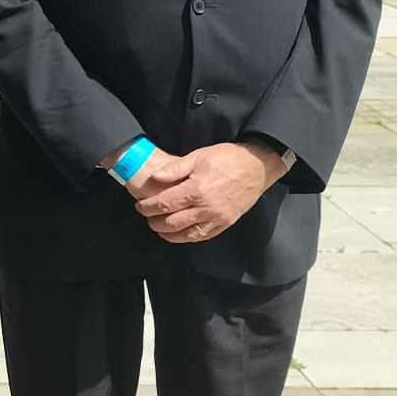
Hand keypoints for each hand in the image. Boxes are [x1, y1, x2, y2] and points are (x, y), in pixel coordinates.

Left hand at [134, 141, 286, 242]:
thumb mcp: (198, 156)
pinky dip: (187, 238)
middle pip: (172, 222)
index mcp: (196, 190)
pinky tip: (178, 234)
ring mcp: (217, 218)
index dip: (148, 207)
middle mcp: (206, 208)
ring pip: (186, 234)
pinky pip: (203, 236)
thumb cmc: (227, 159)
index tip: (140, 206)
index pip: (164, 204)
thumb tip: (155, 177)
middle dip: (154, 221)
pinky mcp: (225, 223)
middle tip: (146, 216)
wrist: (256, 167)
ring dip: (168, 234)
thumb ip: (174, 169)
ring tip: (158, 227)